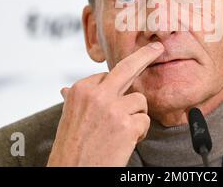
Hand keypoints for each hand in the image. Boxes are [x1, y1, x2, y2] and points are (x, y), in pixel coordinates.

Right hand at [47, 42, 163, 165]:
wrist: (71, 173)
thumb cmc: (70, 148)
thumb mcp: (68, 118)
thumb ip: (74, 100)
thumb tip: (65, 89)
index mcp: (81, 89)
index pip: (107, 76)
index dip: (117, 86)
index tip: (127, 76)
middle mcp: (97, 94)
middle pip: (127, 67)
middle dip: (145, 55)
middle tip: (157, 49)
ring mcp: (112, 108)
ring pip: (139, 100)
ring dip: (136, 116)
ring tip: (122, 132)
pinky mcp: (126, 125)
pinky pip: (144, 120)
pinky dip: (139, 132)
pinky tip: (126, 142)